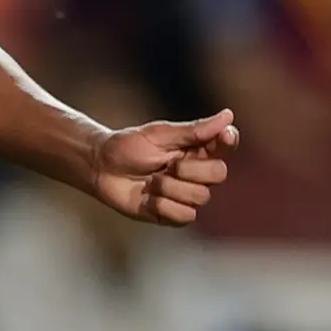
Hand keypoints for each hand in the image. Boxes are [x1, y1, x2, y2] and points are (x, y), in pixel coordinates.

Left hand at [88, 110, 237, 226]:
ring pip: (200, 197)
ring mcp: (187, 195)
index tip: (223, 137)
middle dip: (191, 170)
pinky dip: (163, 206)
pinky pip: (185, 215)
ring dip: (170, 188)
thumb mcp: (160, 134)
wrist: (101, 169)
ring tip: (151, 181)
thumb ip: (194, 130)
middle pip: (218, 174)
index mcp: (197, 148)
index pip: (226, 145)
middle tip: (167, 165)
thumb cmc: (129, 147)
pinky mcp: (174, 215)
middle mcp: (197, 173)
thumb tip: (228, 115)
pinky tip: (149, 198)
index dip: (228, 141)